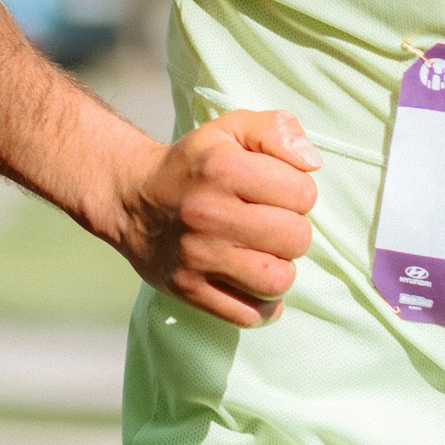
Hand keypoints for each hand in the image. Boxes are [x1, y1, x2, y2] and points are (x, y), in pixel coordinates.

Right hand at [116, 107, 319, 329]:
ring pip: (277, 279)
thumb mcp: (231, 129)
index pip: (303, 193)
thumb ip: (277, 130)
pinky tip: (254, 284)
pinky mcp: (189, 290)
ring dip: (280, 268)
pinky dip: (262, 306)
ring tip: (265, 254)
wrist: (132, 199)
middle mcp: (209, 213)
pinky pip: (248, 314)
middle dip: (293, 231)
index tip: (278, 193)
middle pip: (295, 238)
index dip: (299, 193)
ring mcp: (198, 256)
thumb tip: (312, 162)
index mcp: (223, 168)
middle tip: (272, 224)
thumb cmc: (194, 165)